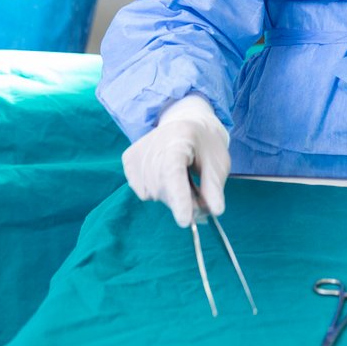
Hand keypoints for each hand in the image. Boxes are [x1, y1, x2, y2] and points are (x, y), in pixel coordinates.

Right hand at [122, 95, 229, 227]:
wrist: (186, 124)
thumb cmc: (205, 146)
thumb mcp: (218, 163)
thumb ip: (214, 187)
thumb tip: (214, 211)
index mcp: (180, 137)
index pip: (174, 172)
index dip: (179, 198)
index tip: (185, 221)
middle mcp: (153, 142)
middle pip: (164, 187)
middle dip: (182, 201)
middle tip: (198, 197)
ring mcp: (137, 151)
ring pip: (153, 193)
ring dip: (171, 197)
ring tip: (181, 177)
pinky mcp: (128, 159)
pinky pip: (144, 192)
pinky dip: (158, 191)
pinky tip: (166, 174)